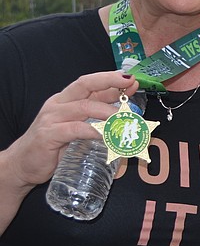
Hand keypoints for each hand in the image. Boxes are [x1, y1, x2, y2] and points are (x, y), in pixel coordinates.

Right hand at [5, 71, 138, 189]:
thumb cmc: (53, 146)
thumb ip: (95, 118)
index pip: (89, 83)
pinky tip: (107, 136)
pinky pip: (76, 129)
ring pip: (84, 107)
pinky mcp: (48, 135)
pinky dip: (95, 131)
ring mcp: (51, 118)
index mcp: (65, 100)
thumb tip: (125, 112)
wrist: (23, 165)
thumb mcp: (77, 127)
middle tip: (130, 86)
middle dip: (110, 83)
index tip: (131, 79)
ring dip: (109, 111)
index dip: (111, 79)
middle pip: (85, 85)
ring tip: (126, 118)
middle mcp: (58, 105)